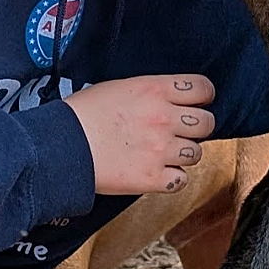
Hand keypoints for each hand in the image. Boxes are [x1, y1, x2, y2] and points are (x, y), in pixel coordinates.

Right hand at [65, 75, 214, 195]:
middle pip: (207, 123)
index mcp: (155, 90)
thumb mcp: (117, 88)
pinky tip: (156, 172)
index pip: (203, 89)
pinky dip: (171, 179)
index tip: (196, 103)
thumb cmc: (80, 115)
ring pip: (197, 154)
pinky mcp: (153, 177)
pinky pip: (180, 180)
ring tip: (162, 153)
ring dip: (183, 154)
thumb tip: (166, 100)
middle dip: (197, 128)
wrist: (61, 147)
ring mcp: (161, 150)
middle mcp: (164, 118)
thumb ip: (149, 93)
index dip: (203, 97)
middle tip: (179, 131)